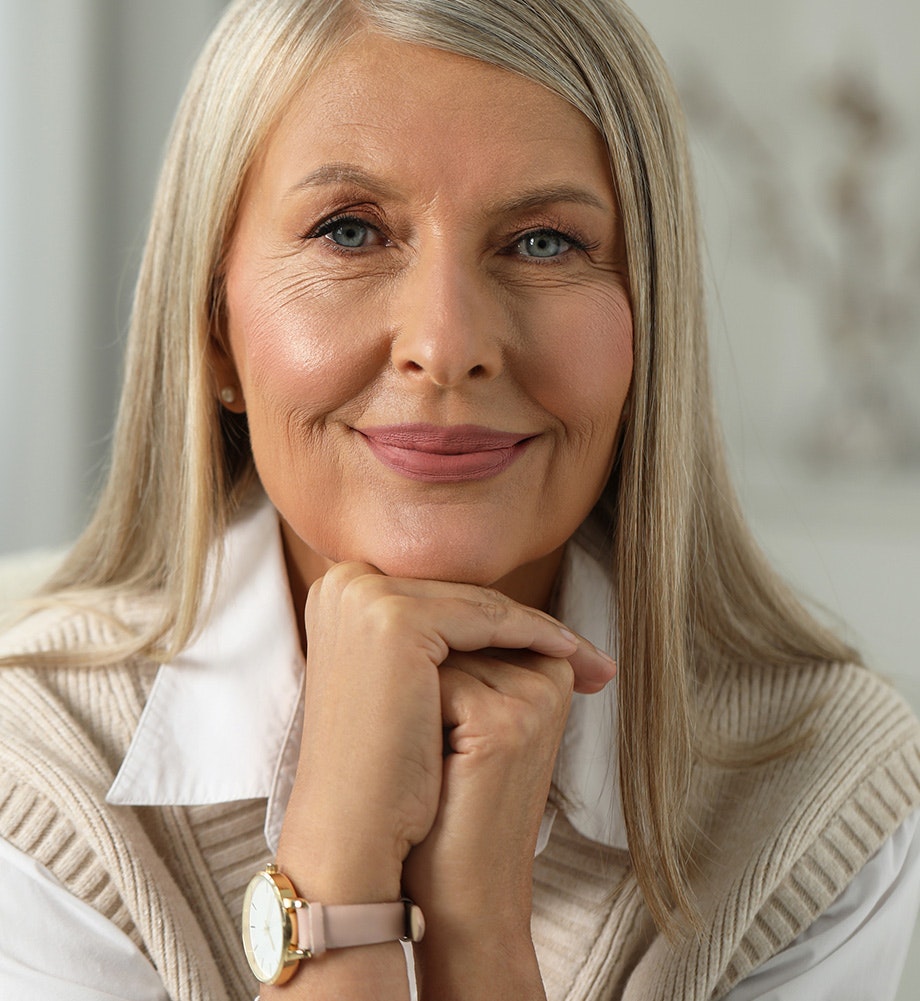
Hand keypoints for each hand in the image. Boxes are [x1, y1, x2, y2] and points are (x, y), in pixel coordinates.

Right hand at [276, 563, 611, 904]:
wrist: (348, 829)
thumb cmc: (379, 766)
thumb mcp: (394, 683)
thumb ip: (423, 639)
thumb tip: (484, 616)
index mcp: (337, 590)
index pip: (436, 596)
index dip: (492, 619)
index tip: (546, 641)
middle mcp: (343, 581)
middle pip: (457, 596)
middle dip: (521, 623)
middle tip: (580, 649)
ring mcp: (365, 596)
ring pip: (476, 605)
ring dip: (537, 628)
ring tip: (583, 655)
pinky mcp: (395, 618)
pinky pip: (485, 618)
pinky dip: (532, 634)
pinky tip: (568, 654)